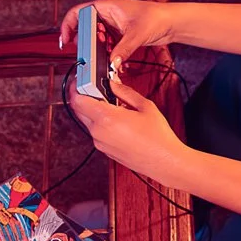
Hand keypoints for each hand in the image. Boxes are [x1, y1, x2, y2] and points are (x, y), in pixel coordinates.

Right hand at [59, 0, 175, 75]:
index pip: (78, 13)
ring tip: (100, 60)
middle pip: (85, 27)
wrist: (170, 22)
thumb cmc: (155, 18)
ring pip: (96, 38)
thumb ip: (123, 50)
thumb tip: (111, 63)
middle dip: (84, 42)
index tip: (65, 41)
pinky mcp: (119, 34)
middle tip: (84, 55)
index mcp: (105, 6)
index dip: (68, 26)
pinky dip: (107, 53)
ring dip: (96, 50)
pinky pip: (107, 44)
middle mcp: (106, 14)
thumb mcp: (136, 35)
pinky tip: (113, 62)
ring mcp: (112, 24)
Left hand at [67, 75, 188, 185]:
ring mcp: (100, 143)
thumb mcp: (144, 106)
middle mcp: (99, 132)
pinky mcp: (104, 150)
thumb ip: (124, 92)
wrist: (164, 161)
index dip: (76, 86)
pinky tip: (116, 118)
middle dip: (83, 96)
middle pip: (78, 109)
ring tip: (110, 104)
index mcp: (107, 118)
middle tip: (94, 87)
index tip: (81, 79)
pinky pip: (96, 132)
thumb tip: (112, 83)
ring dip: (93, 109)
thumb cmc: (158, 137)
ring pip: (87, 120)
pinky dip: (100, 122)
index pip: (77, 99)